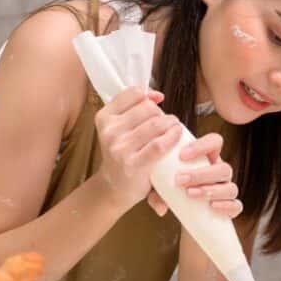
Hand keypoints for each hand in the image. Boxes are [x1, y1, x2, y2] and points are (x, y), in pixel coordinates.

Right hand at [94, 87, 181, 210]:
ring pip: (156, 124)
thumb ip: (135, 108)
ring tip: (174, 128)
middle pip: (148, 108)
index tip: (156, 103)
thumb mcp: (119, 128)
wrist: (114, 186)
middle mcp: (110, 131)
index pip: (133, 94)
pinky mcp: (134, 164)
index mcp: (104, 117)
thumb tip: (158, 95)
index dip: (149, 96)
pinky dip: (172, 137)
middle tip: (167, 122)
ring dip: (171, 123)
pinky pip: (159, 144)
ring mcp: (120, 148)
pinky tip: (176, 136)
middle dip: (162, 113)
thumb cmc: (123, 153)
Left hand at [159, 132, 241, 218]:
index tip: (181, 155)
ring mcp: (227, 190)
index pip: (215, 142)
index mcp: (208, 159)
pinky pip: (236, 206)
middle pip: (223, 167)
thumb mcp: (162, 188)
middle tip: (180, 180)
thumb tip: (160, 202)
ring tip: (190, 194)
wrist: (186, 217)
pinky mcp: (230, 209)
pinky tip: (211, 206)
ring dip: (211, 190)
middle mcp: (220, 173)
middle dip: (201, 173)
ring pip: (230, 187)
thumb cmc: (175, 194)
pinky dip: (226, 206)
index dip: (202, 146)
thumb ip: (158, 189)